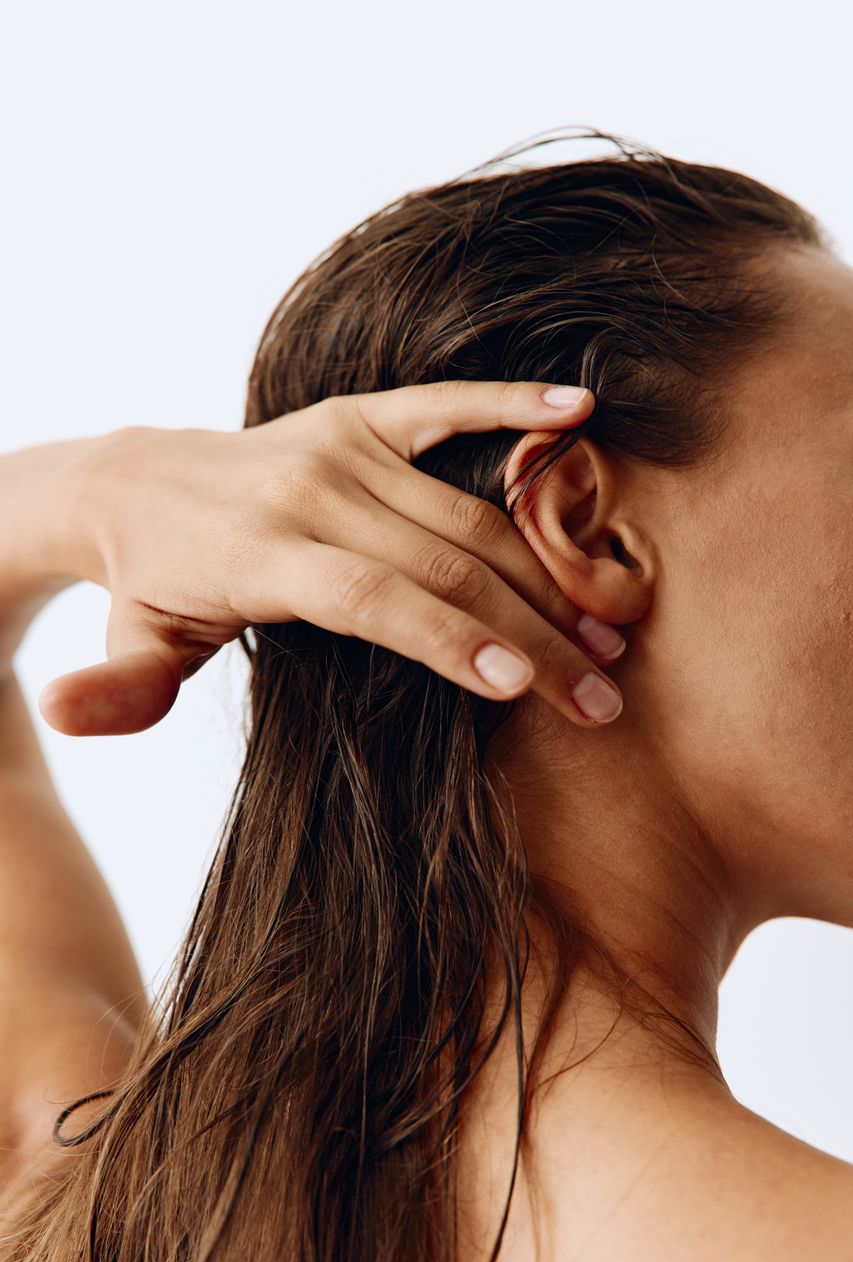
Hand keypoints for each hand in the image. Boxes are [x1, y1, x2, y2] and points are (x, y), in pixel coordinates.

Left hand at [39, 381, 626, 735]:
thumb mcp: (136, 647)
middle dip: (532, 635)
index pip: (378, 600)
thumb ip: (115, 689)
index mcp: (263, 555)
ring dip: (546, 571)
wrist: (137, 481)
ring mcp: (339, 443)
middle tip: (603, 692)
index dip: (456, 642)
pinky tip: (578, 412)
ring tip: (610, 627)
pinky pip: (448, 406)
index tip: (531, 689)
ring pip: (467, 511)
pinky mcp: (360, 414)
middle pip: (445, 565)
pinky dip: (512, 405)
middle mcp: (310, 489)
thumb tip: (57, 713)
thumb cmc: (153, 586)